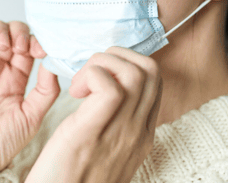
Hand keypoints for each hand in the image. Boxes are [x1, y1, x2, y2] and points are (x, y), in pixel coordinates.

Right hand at [0, 17, 59, 181]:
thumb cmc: (1, 142)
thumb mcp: (32, 117)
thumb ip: (46, 91)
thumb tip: (53, 63)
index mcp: (17, 76)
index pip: (28, 45)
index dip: (34, 41)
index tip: (40, 50)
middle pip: (8, 32)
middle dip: (16, 32)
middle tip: (19, 46)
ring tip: (1, 45)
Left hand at [25, 47, 161, 182]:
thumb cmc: (73, 177)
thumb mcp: (106, 150)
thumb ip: (116, 123)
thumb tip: (107, 91)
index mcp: (142, 134)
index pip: (154, 82)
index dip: (128, 64)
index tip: (102, 73)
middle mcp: (138, 132)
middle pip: (150, 70)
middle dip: (118, 56)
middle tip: (92, 72)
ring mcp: (120, 133)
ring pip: (134, 72)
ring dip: (103, 63)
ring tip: (82, 82)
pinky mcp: (92, 132)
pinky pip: (109, 87)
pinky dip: (92, 75)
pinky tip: (75, 91)